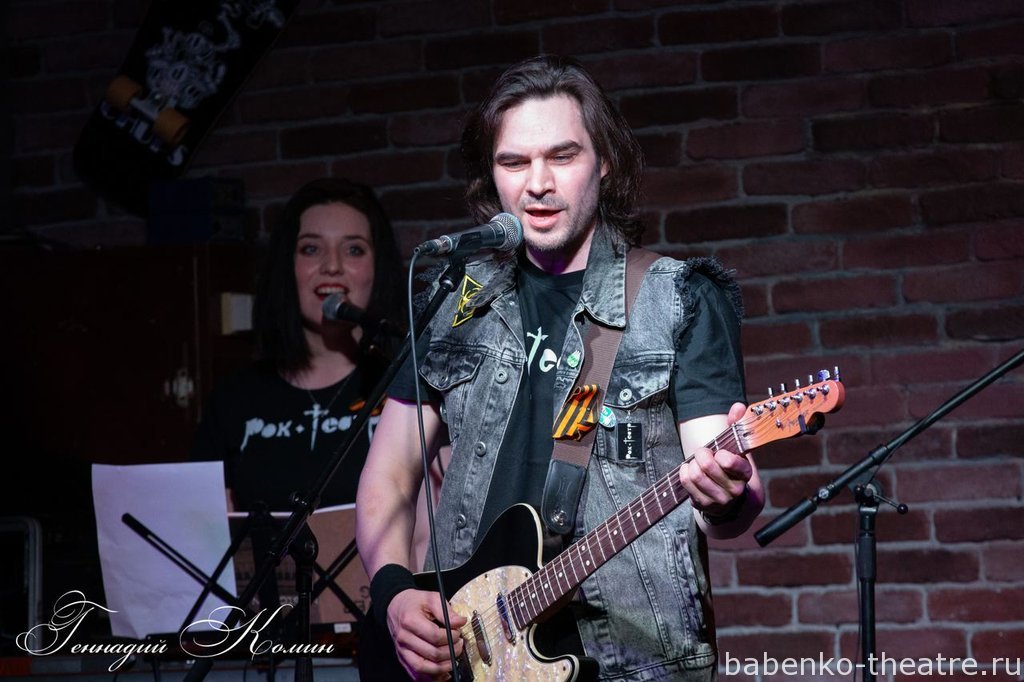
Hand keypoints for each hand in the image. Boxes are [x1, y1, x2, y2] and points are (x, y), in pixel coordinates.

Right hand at [386, 588, 467, 680]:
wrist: (395, 606)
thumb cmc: (414, 602)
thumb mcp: (431, 598)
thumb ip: (447, 611)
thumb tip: (460, 622)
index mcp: (410, 621)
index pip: (434, 636)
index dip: (451, 637)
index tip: (458, 633)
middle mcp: (403, 638)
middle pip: (431, 654)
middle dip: (451, 651)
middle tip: (459, 644)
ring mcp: (402, 650)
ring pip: (423, 668)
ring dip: (442, 668)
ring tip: (453, 660)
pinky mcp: (402, 658)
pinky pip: (415, 674)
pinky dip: (431, 677)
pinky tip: (442, 673)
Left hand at [679, 402, 751, 516]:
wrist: (726, 495)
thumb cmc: (728, 465)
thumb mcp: (735, 447)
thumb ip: (736, 424)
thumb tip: (738, 405)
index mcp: (745, 473)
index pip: (730, 461)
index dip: (720, 454)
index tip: (719, 453)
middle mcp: (735, 490)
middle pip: (707, 465)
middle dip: (701, 454)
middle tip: (703, 453)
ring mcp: (719, 500)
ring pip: (695, 475)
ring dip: (692, 464)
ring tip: (696, 463)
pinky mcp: (703, 504)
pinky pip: (686, 482)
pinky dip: (684, 472)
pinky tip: (690, 470)